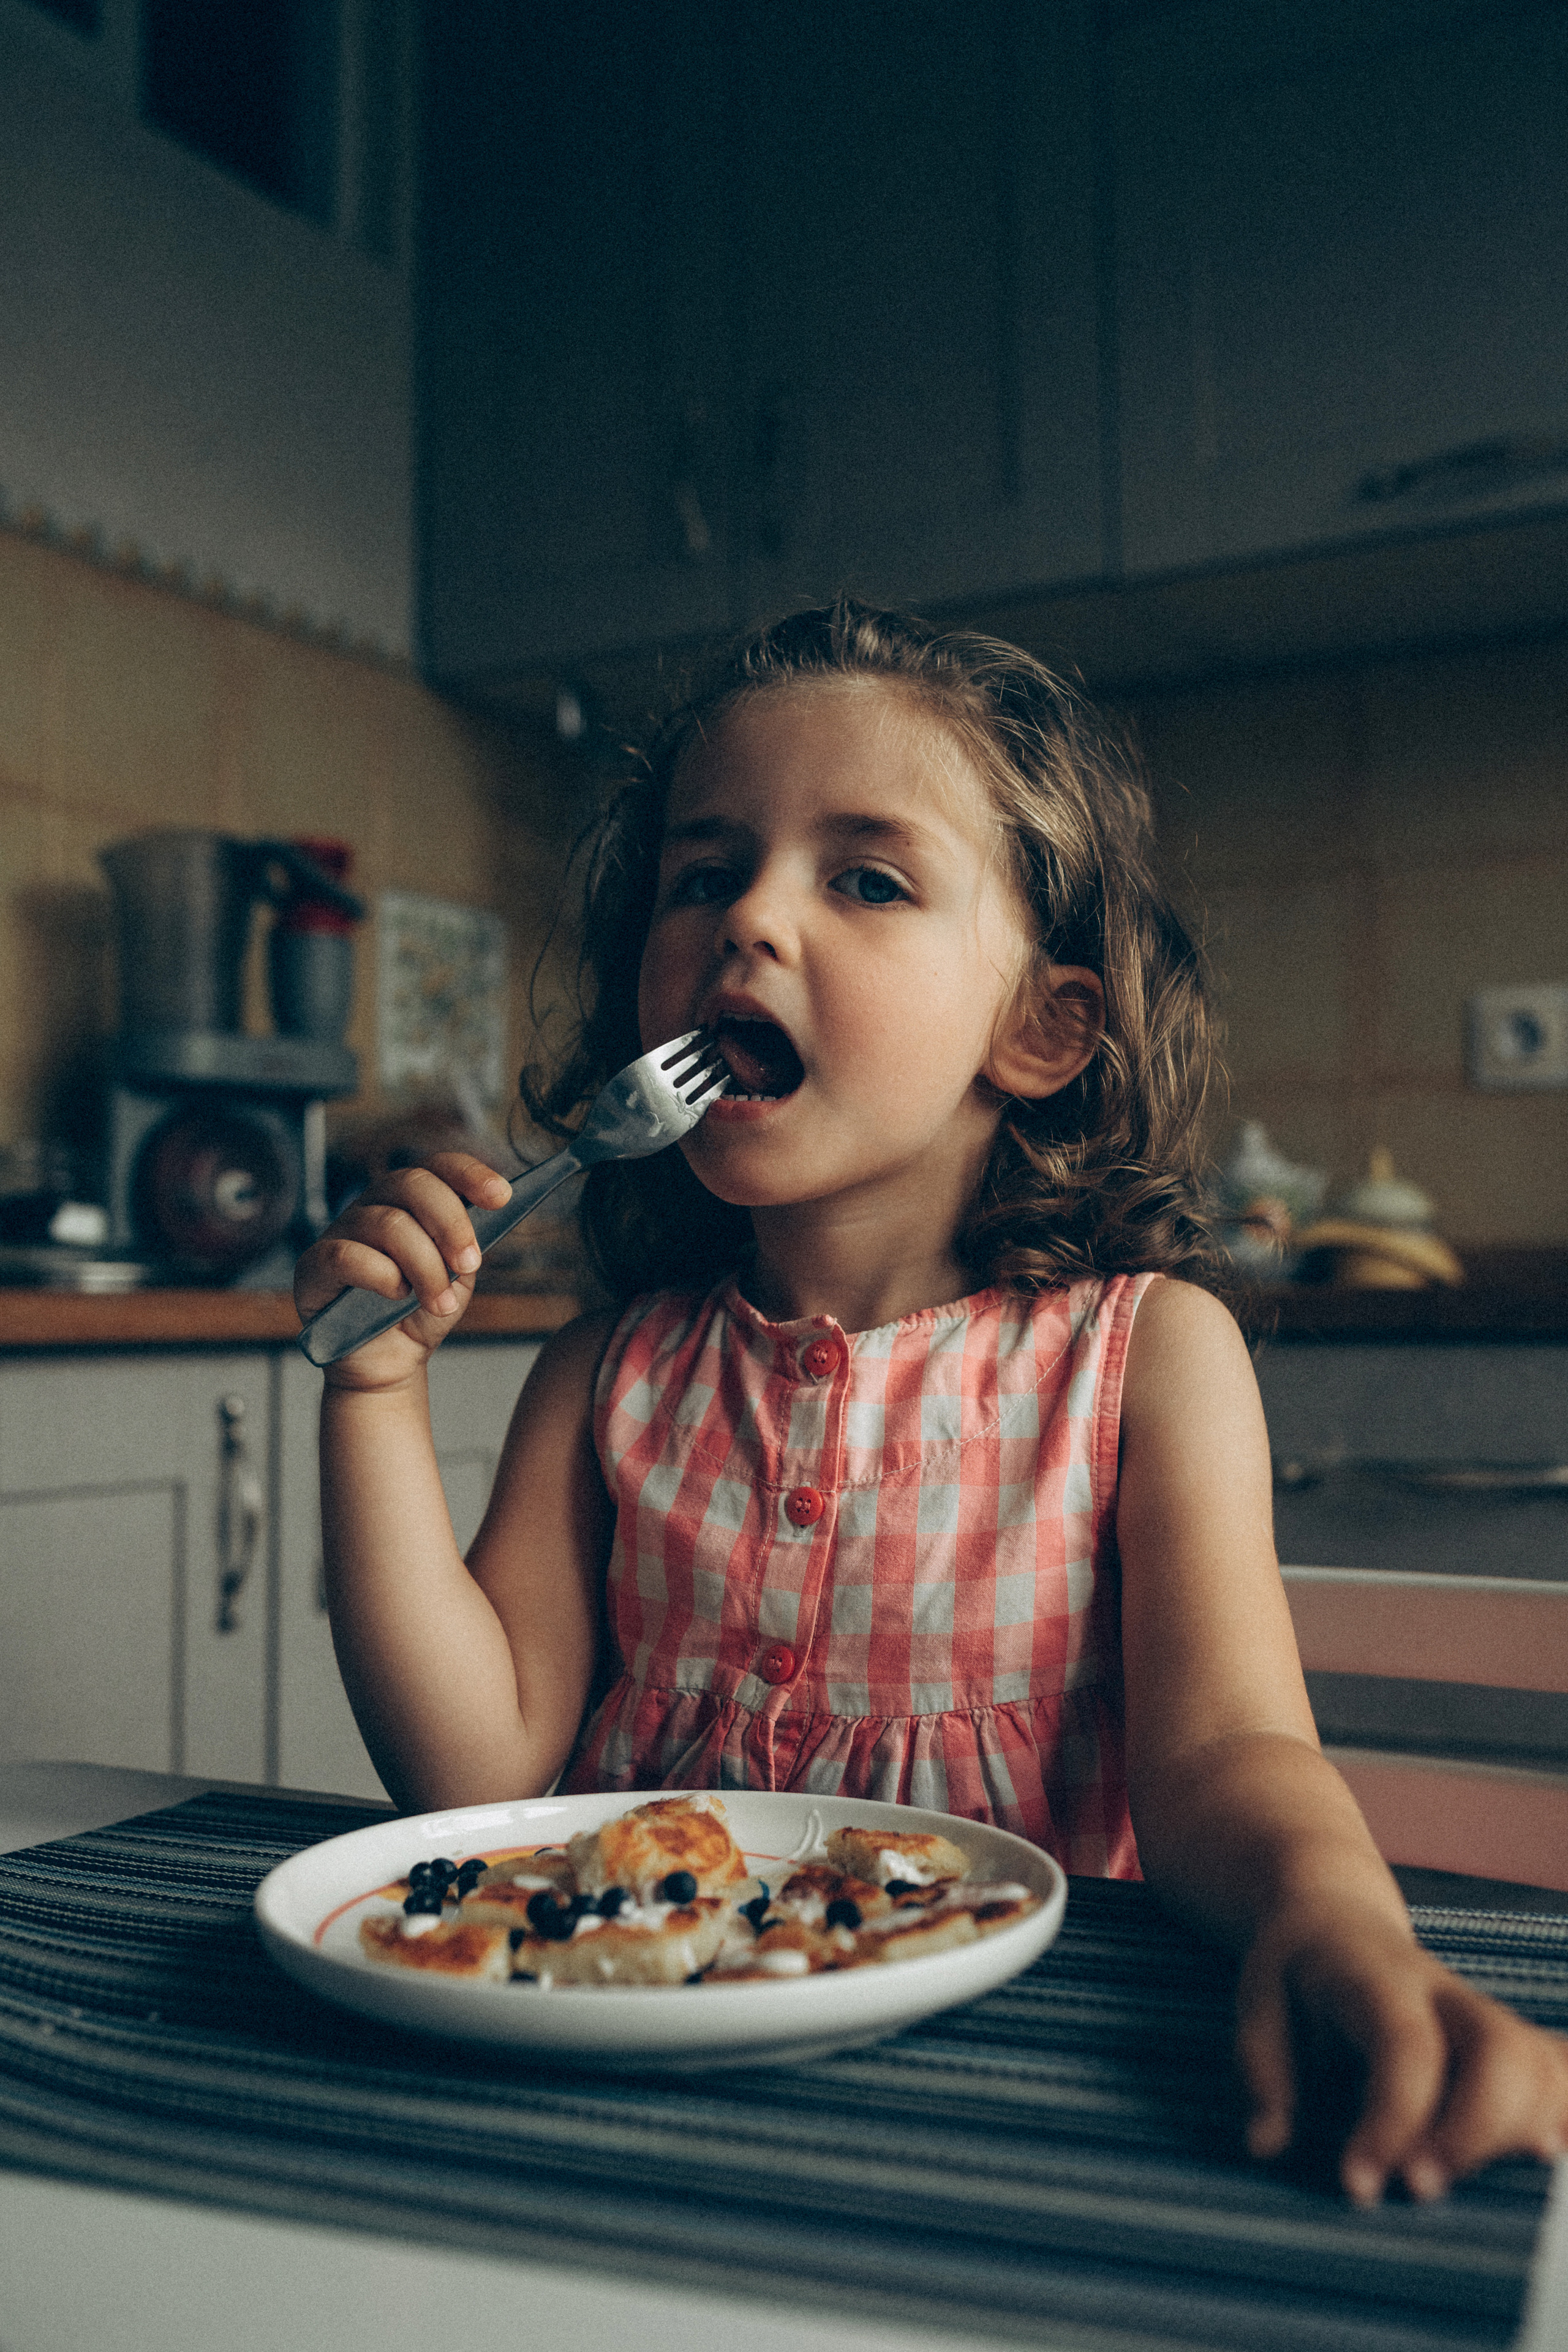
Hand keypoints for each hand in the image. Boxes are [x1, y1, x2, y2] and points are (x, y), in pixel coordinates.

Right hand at [293, 1152, 514, 1390]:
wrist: (389, 1363)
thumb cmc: (419, 1313)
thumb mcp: (456, 1276)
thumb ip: (467, 1243)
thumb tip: (487, 1214)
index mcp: (409, 1202)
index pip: (436, 1167)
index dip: (469, 1174)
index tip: (501, 1196)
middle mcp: (372, 1206)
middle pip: (411, 1183)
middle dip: (451, 1223)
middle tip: (470, 1264)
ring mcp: (340, 1232)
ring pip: (388, 1224)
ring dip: (425, 1267)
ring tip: (440, 1302)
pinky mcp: (314, 1265)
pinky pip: (347, 1255)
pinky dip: (382, 1277)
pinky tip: (396, 1297)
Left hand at [1237, 1896, 1567, 2203]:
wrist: (1338, 1921)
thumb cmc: (1296, 1974)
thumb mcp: (1257, 2002)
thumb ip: (1263, 2072)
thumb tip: (1266, 2145)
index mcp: (1379, 1979)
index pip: (1406, 2045)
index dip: (1392, 2119)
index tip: (1358, 2185)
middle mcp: (1447, 1995)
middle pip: (1502, 2051)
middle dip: (1474, 2131)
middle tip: (1417, 2189)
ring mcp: (1487, 2018)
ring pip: (1543, 2070)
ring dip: (1519, 2136)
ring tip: (1463, 2185)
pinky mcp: (1512, 2044)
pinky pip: (1559, 2078)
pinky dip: (1556, 2121)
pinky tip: (1526, 2164)